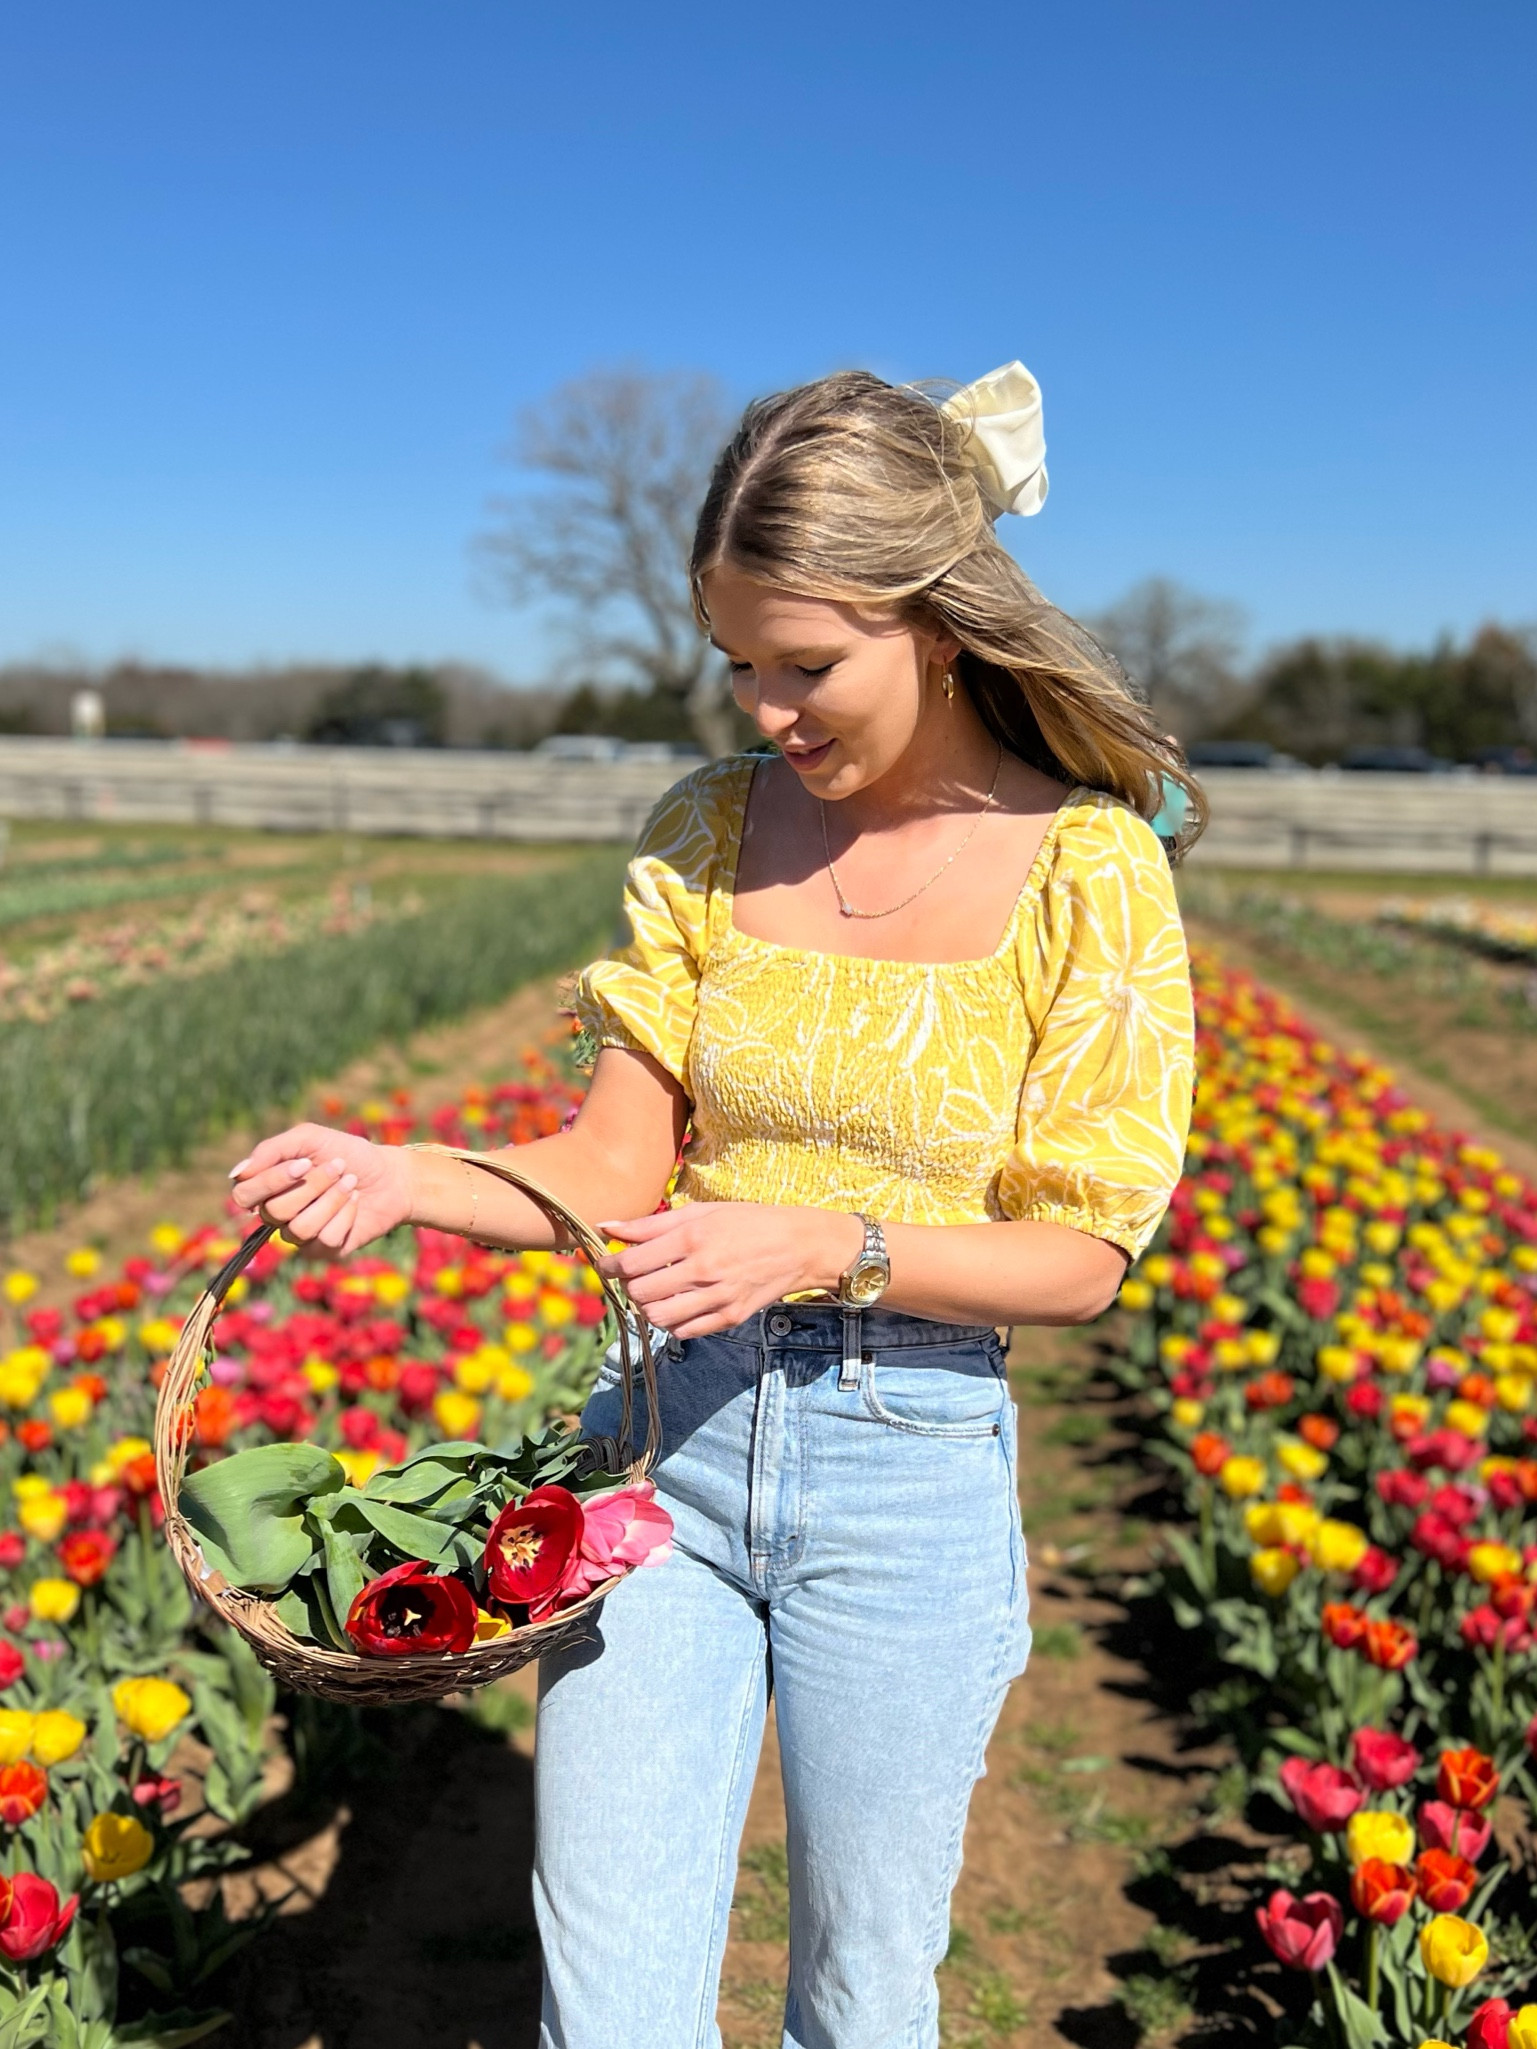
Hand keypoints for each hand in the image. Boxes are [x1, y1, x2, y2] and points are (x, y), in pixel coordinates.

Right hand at [229, 1123, 414, 1256]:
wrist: (391, 1175)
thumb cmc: (348, 1154)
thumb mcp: (310, 1139)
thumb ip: (272, 1150)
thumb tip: (237, 1174)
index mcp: (268, 1188)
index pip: (244, 1195)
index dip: (270, 1182)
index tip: (304, 1163)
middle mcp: (279, 1215)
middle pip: (275, 1211)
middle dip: (312, 1185)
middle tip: (338, 1167)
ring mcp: (301, 1236)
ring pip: (300, 1228)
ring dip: (332, 1200)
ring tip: (351, 1183)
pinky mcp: (325, 1250)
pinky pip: (326, 1240)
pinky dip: (346, 1216)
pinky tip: (356, 1203)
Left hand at [596, 1203, 863, 1338]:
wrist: (798, 1246)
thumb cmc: (747, 1222)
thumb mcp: (701, 1212)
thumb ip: (651, 1223)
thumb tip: (607, 1226)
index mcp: (692, 1237)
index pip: (632, 1262)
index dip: (610, 1265)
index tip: (607, 1263)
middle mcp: (703, 1268)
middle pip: (640, 1292)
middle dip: (628, 1287)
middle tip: (633, 1278)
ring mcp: (717, 1297)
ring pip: (658, 1317)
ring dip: (647, 1307)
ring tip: (653, 1293)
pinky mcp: (729, 1317)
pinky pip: (683, 1331)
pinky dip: (671, 1322)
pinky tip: (678, 1305)